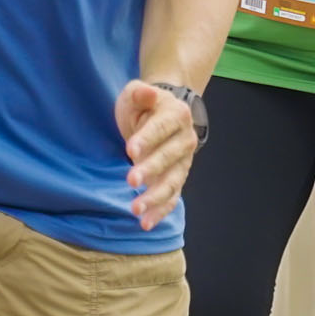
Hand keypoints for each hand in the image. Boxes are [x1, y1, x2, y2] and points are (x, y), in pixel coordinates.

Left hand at [119, 80, 201, 227]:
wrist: (162, 115)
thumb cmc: (144, 105)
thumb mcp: (137, 92)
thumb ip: (141, 92)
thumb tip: (148, 92)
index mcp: (176, 115)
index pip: (162, 128)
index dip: (147, 139)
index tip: (130, 150)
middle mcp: (184, 140)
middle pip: (168, 157)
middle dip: (150, 170)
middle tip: (130, 181)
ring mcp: (183, 162)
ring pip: (172, 181)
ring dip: (155, 197)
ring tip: (135, 210)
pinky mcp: (177, 179)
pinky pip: (172, 197)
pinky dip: (161, 211)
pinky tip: (146, 223)